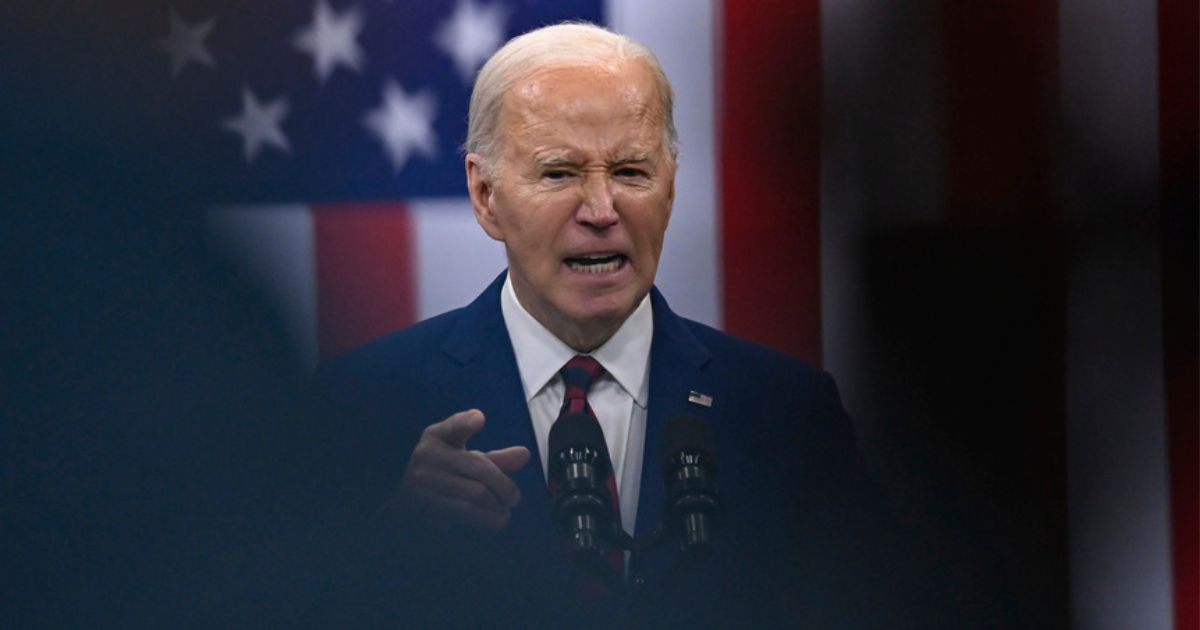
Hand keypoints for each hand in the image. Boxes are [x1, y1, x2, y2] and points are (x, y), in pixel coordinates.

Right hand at [398, 409, 530, 529]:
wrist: (405, 505)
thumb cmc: (444, 475)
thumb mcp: (465, 460)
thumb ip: (494, 458)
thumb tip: (525, 454)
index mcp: (436, 437)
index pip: (453, 426)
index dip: (466, 421)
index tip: (480, 418)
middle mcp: (427, 456)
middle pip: (478, 468)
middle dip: (503, 486)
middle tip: (514, 498)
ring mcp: (423, 482)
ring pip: (474, 493)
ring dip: (496, 505)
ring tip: (505, 513)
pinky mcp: (425, 505)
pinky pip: (463, 512)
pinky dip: (484, 518)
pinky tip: (494, 520)